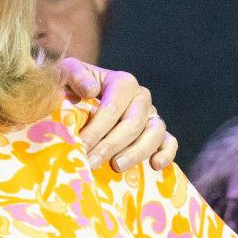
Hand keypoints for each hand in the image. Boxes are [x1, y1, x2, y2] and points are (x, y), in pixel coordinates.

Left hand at [60, 57, 177, 171]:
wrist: (78, 94)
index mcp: (123, 82)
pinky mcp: (158, 132)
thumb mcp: (67, 72)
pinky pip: (169, 143)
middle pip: (132, 124)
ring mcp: (152, 115)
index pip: (112, 109)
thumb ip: (76, 76)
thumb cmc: (72, 84)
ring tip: (116, 166)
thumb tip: (91, 90)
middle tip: (91, 162)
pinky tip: (154, 166)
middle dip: (110, 146)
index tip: (81, 145)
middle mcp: (141, 98)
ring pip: (153, 134)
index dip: (96, 129)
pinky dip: (166, 154)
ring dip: (136, 153)